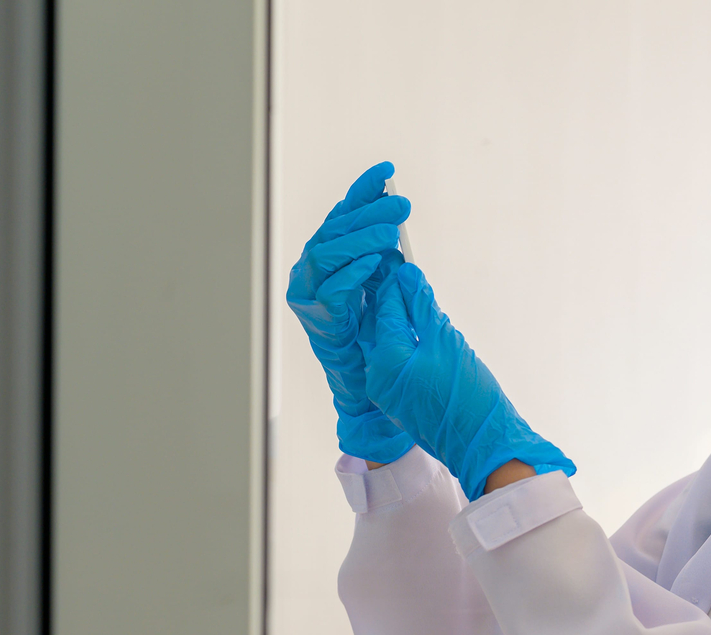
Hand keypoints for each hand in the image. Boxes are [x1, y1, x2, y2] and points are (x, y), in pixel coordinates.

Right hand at [286, 161, 415, 462]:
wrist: (369, 385)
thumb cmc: (377, 334)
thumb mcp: (384, 284)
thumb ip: (383, 253)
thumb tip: (395, 214)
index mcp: (329, 257)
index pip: (343, 214)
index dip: (362, 191)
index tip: (388, 172)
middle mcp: (312, 271)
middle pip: (334, 228)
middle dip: (367, 212)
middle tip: (401, 205)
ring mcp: (309, 295)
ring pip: (327, 253)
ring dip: (360, 239)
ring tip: (391, 234)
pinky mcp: (317, 321)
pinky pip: (332, 289)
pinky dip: (353, 272)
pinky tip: (376, 262)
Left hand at [362, 262, 574, 500]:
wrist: (482, 445)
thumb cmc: (469, 396)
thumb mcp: (448, 342)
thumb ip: (424, 307)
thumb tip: (408, 276)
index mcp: (386, 360)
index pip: (386, 309)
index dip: (397, 283)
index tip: (403, 263)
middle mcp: (378, 378)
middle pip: (380, 328)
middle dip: (394, 303)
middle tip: (408, 279)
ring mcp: (387, 394)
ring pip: (387, 347)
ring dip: (401, 325)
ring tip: (418, 305)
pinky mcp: (399, 404)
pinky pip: (396, 367)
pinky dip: (406, 348)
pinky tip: (423, 336)